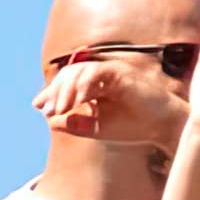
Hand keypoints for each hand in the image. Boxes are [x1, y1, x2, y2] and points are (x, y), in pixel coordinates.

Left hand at [34, 54, 178, 150]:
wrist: (161, 127)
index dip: (52, 93)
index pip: (68, 83)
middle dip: (55, 91)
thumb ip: (75, 124)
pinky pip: (96, 72)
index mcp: (95, 86)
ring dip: (67, 90)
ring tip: (60, 109)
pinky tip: (78, 101)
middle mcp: (101, 76)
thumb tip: (50, 121)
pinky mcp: (120, 72)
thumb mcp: (97, 129)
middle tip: (46, 109)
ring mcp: (111, 71)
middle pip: (70, 74)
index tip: (38, 107)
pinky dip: (84, 85)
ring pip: (80, 71)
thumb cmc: (133, 127)